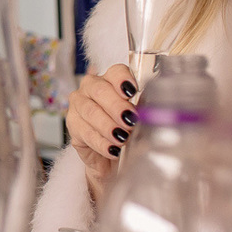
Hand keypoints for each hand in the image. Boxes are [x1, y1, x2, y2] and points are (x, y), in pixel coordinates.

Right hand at [66, 63, 136, 203]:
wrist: (111, 159)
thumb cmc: (127, 133)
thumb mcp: (139, 119)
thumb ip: (145, 110)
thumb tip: (158, 111)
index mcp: (110, 80)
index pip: (115, 72)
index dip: (123, 80)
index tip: (132, 92)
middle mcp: (91, 88)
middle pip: (100, 90)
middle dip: (116, 106)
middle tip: (130, 120)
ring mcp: (78, 106)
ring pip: (90, 111)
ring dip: (108, 126)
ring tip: (122, 138)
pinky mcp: (72, 126)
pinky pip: (85, 132)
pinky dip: (101, 143)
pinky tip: (112, 149)